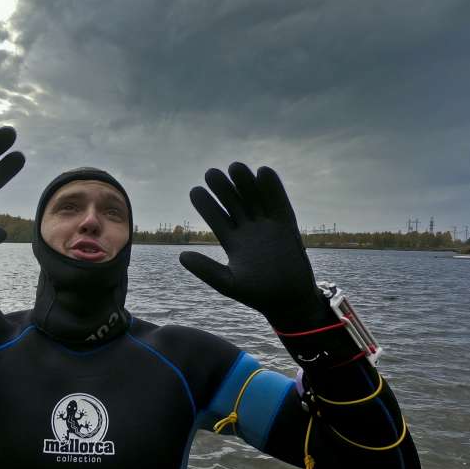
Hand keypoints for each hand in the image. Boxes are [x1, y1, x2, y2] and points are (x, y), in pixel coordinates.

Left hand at [179, 163, 326, 329]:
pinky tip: (263, 172)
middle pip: (234, 204)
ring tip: (234, 167)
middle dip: (223, 189)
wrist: (288, 301)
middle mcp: (249, 230)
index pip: (217, 218)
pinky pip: (278, 203)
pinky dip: (273, 188)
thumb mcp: (227, 283)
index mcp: (233, 242)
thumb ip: (206, 269)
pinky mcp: (287, 225)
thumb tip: (181, 255)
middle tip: (211, 173)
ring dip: (245, 184)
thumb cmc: (257, 294)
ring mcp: (268, 226)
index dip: (207, 205)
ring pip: (254, 200)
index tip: (195, 191)